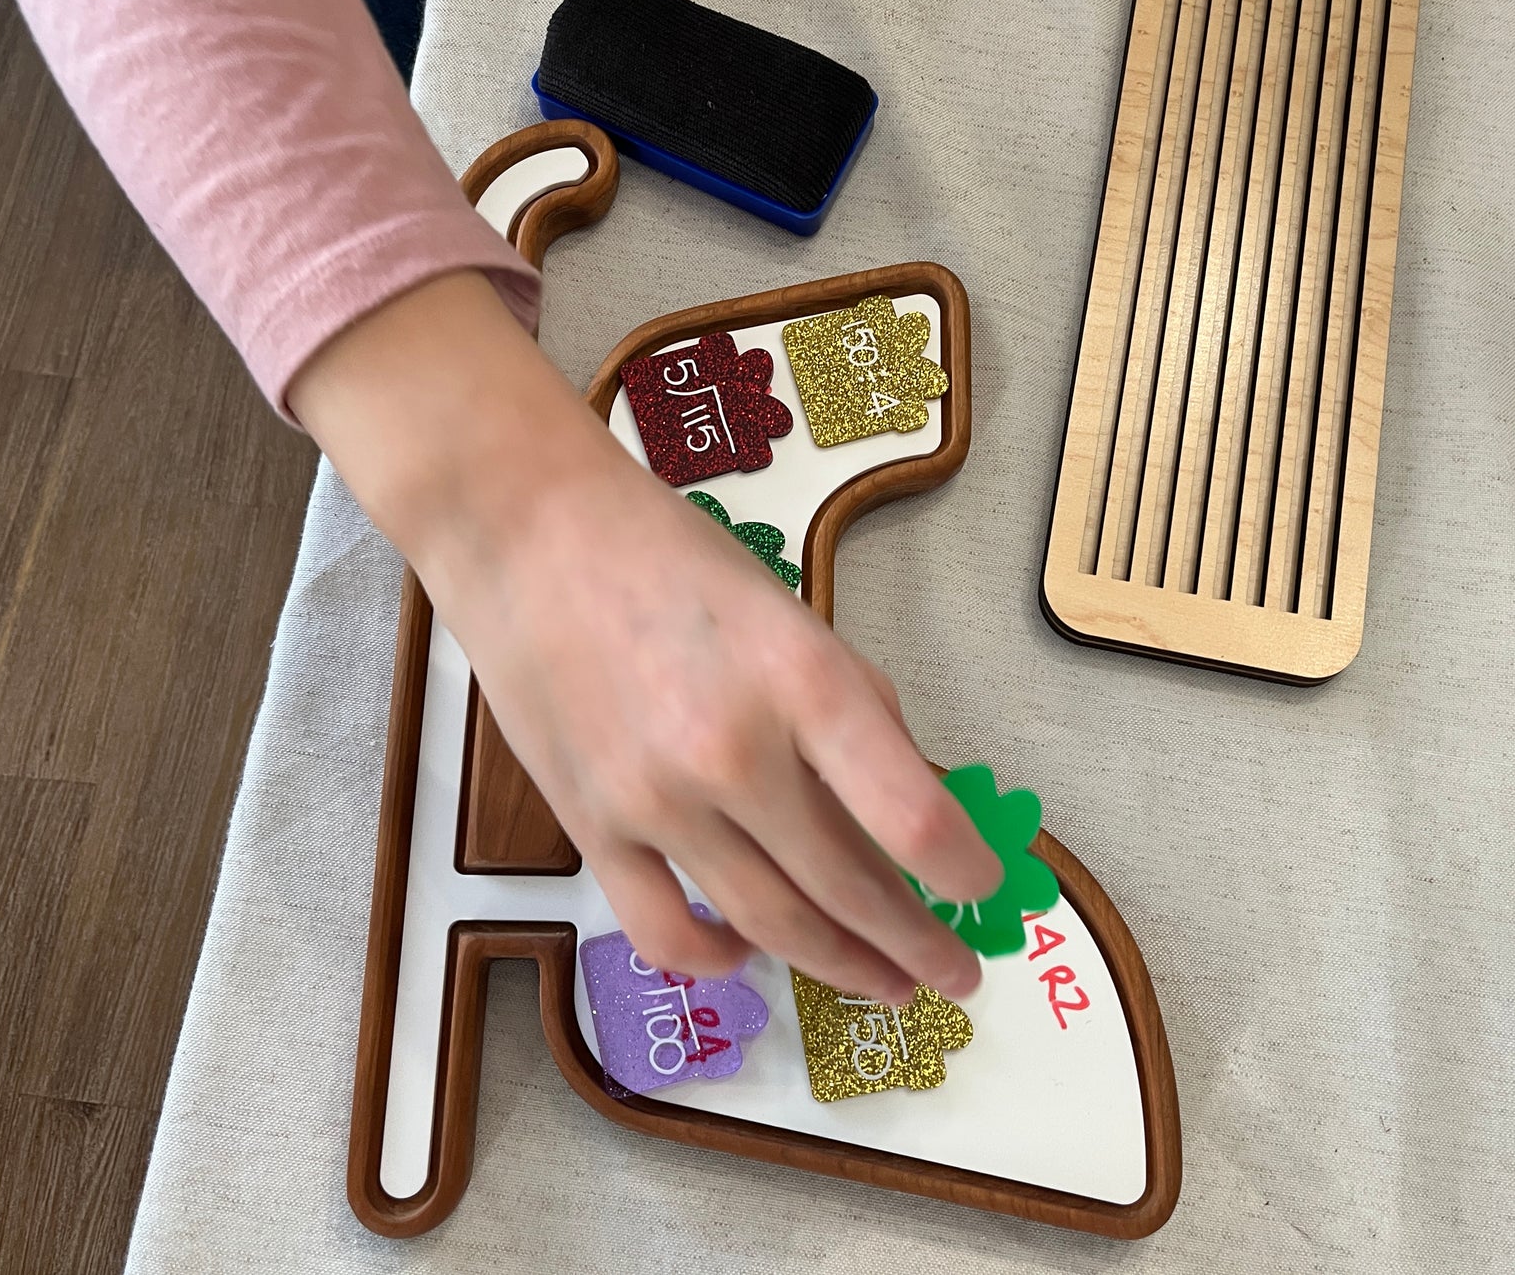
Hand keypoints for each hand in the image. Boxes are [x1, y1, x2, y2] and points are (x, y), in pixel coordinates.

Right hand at [290, 271, 1002, 1002]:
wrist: (528, 531)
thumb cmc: (673, 560)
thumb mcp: (794, 616)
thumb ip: (855, 710)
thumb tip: (913, 807)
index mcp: (804, 681)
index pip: (913, 816)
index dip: (964, 871)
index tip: (986, 891)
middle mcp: (735, 751)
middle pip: (849, 887)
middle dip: (916, 944)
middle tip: (955, 974)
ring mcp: (656, 800)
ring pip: (769, 923)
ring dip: (840, 964)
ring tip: (884, 982)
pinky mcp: (589, 827)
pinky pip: (663, 931)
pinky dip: (716, 962)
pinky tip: (750, 962)